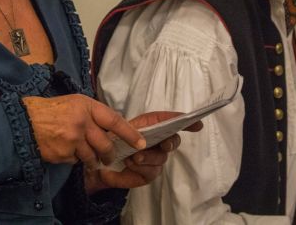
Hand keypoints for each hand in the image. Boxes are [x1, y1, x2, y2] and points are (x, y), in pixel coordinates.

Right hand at [22, 95, 144, 167]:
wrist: (23, 121)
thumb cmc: (49, 111)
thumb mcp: (74, 103)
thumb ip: (92, 113)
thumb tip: (111, 126)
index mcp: (86, 106)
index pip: (114, 120)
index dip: (129, 133)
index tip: (141, 142)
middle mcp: (81, 122)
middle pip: (105, 144)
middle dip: (109, 154)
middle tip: (109, 157)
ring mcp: (72, 139)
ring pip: (92, 156)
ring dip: (92, 160)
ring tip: (86, 156)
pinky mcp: (63, 153)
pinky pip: (76, 161)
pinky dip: (74, 160)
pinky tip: (66, 152)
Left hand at [86, 111, 202, 192]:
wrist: (97, 160)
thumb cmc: (112, 139)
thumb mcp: (122, 126)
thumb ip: (142, 125)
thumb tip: (157, 127)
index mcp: (153, 126)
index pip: (173, 122)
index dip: (187, 122)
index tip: (198, 124)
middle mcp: (158, 143)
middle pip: (173, 142)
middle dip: (170, 142)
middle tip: (163, 144)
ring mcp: (155, 159)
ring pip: (161, 159)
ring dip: (148, 157)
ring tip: (133, 157)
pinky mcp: (148, 174)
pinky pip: (151, 172)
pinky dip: (140, 168)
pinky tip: (130, 164)